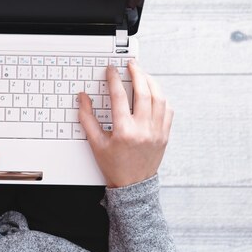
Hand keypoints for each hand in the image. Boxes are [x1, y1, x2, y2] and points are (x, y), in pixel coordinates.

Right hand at [78, 60, 172, 187]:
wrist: (133, 186)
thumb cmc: (114, 166)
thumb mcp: (96, 144)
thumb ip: (87, 119)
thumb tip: (82, 98)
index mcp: (124, 131)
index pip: (119, 97)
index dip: (113, 79)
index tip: (110, 70)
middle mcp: (143, 129)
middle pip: (143, 92)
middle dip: (137, 73)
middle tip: (131, 64)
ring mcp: (157, 131)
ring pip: (159, 98)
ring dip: (151, 82)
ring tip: (143, 74)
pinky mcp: (165, 135)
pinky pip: (168, 110)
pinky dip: (161, 98)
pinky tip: (154, 93)